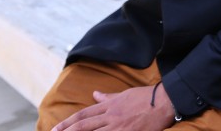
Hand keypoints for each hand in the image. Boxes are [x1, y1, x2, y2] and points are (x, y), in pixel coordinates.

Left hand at [52, 84, 174, 130]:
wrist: (165, 102)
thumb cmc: (146, 97)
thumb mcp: (124, 94)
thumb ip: (107, 97)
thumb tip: (94, 94)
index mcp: (109, 106)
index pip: (83, 115)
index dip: (67, 123)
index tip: (55, 129)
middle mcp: (111, 116)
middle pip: (83, 125)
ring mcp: (119, 126)